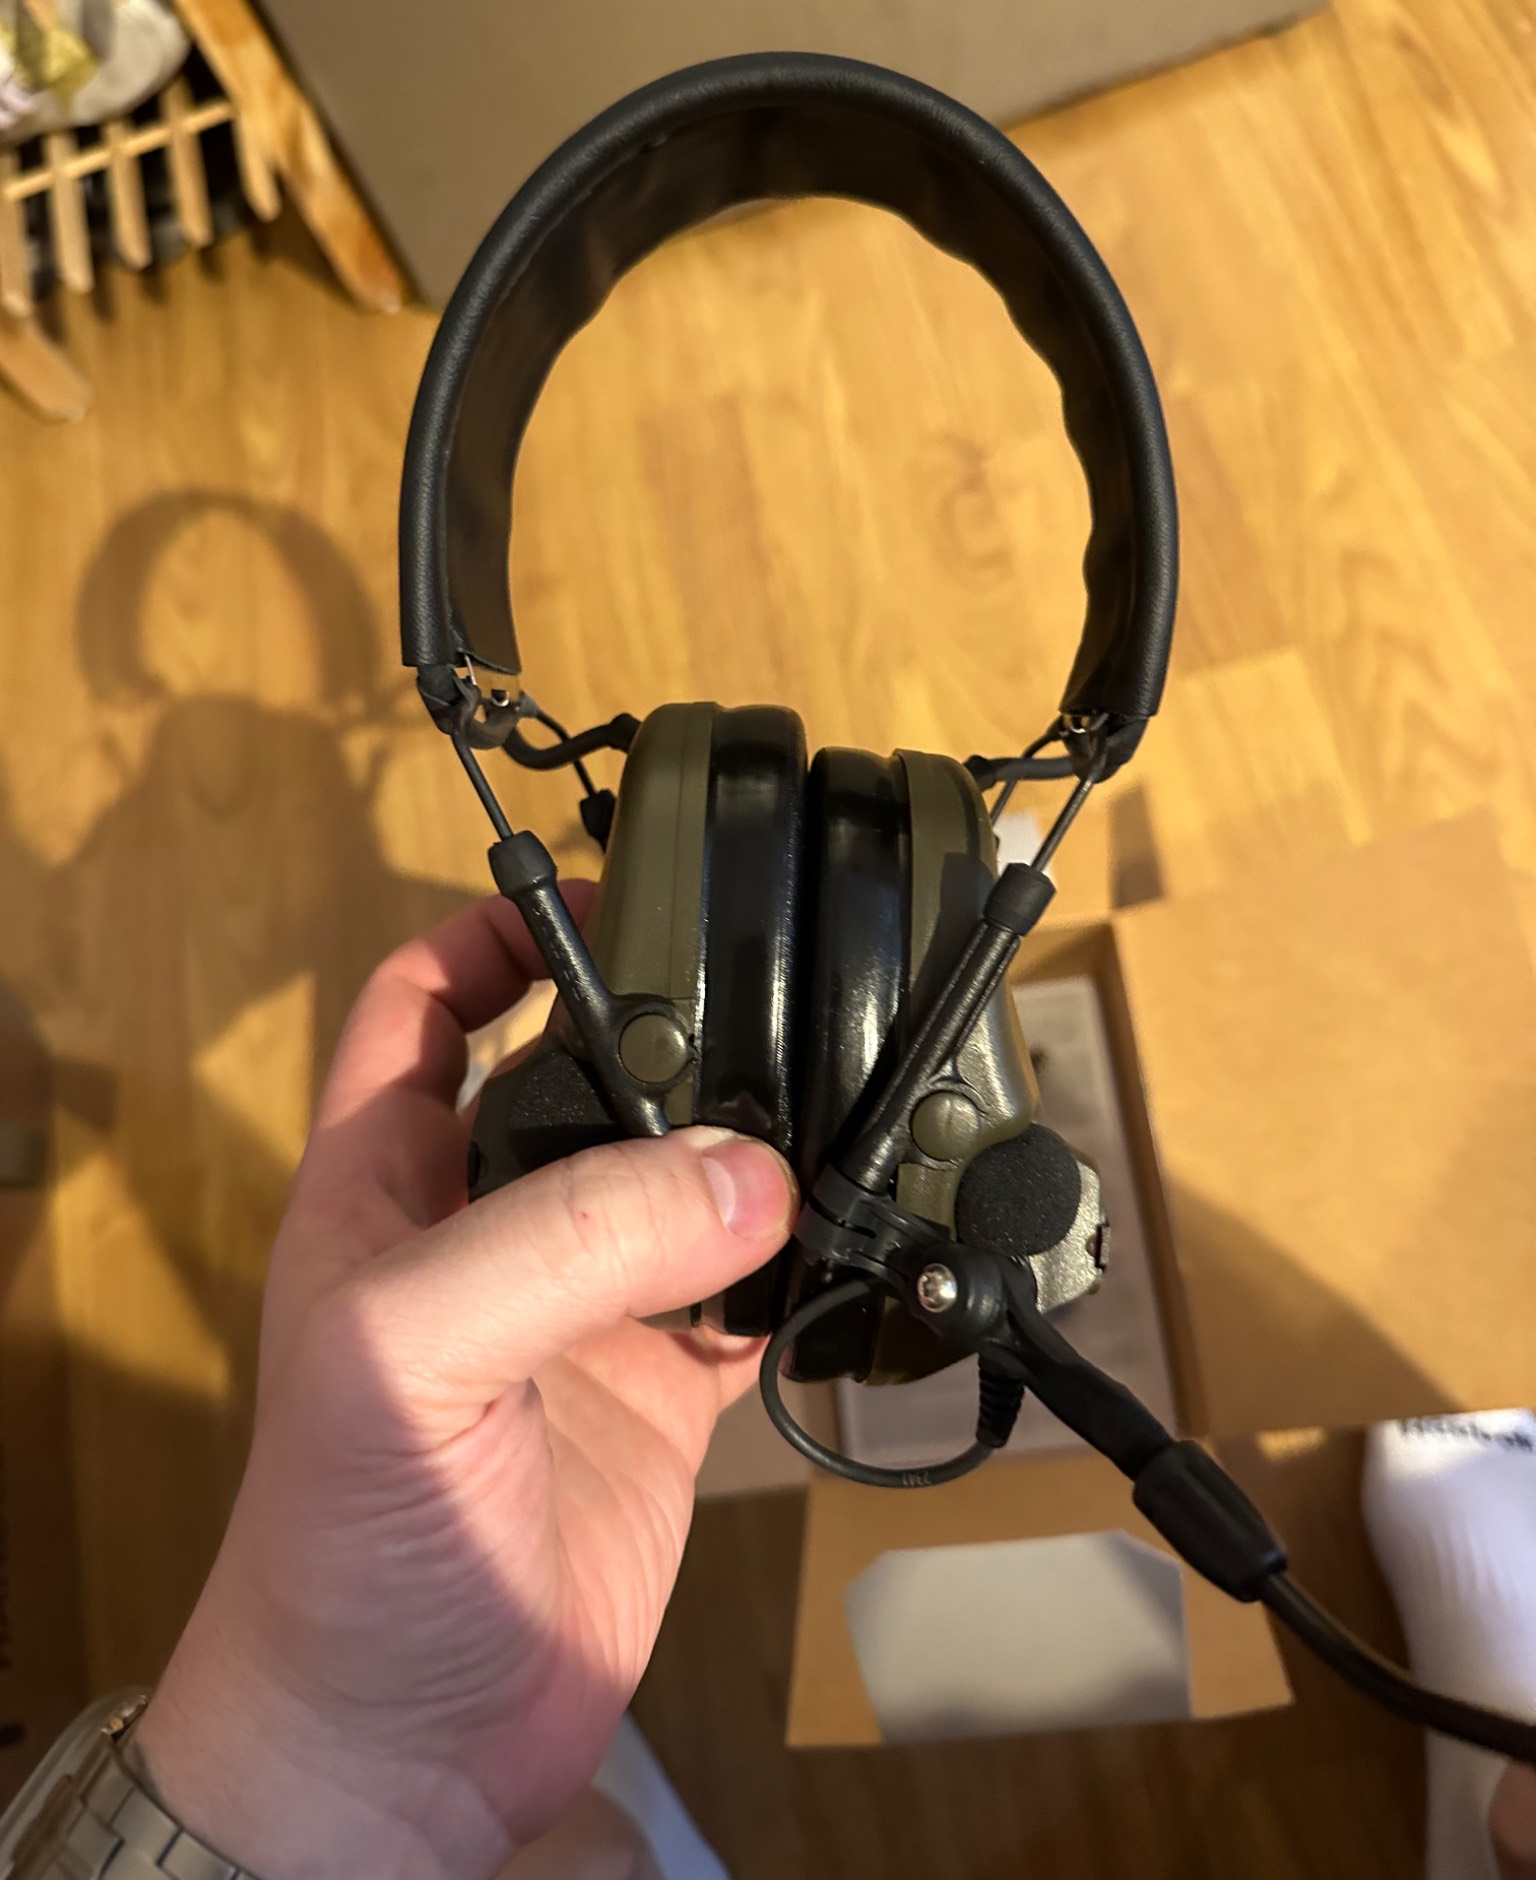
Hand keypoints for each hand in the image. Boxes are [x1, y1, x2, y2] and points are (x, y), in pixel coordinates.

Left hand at [132, 893, 796, 1879]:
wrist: (398, 1752)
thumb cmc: (342, 1553)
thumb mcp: (413, 1354)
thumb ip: (569, 1241)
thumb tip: (745, 1174)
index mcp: (386, 1189)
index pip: (424, 1010)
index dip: (494, 936)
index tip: (599, 894)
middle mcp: (486, 1237)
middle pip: (581, 1083)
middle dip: (662, 1034)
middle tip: (763, 1001)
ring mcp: (578, 1320)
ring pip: (678, 1190)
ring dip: (748, 1154)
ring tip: (829, 1110)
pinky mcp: (658, 1402)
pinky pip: (746, 1306)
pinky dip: (800, 1275)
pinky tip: (844, 1249)